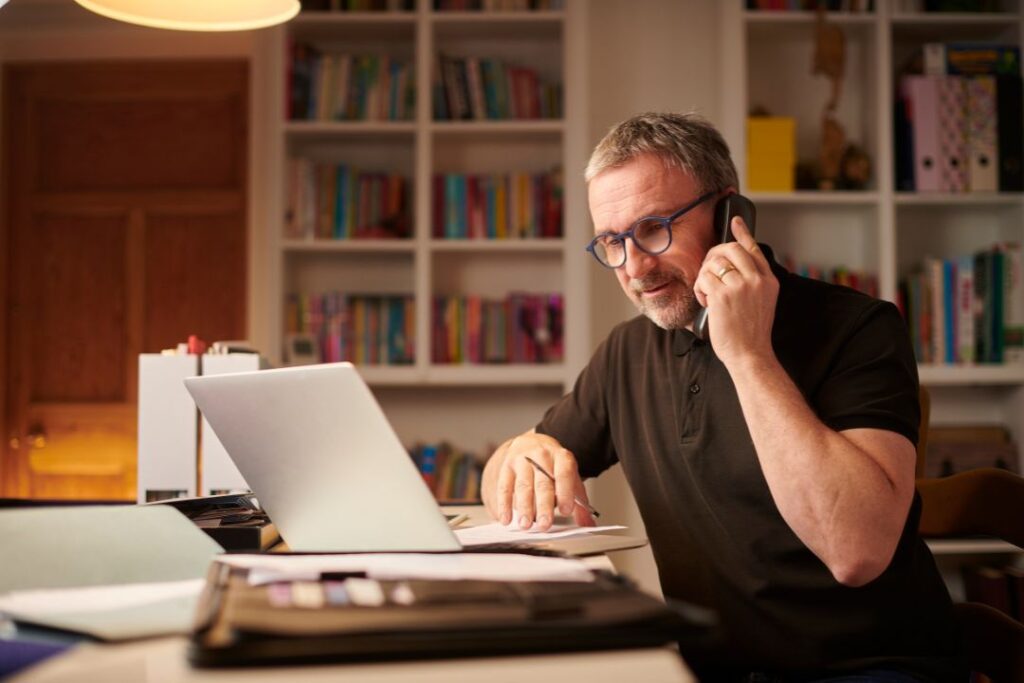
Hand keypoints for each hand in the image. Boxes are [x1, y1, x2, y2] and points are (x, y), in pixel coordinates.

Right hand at [481, 432, 594, 530]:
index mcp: (561, 457)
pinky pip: (505, 486)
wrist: (529, 443)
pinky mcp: (507, 466)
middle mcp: (541, 456)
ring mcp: (522, 460)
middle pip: (543, 482)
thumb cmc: (552, 465)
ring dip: (524, 507)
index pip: (564, 473)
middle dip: (543, 505)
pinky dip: (504, 504)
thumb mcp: (569, 477)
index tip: (567, 510)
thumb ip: (579, 502)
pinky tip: (506, 518)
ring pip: (523, 485)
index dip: (565, 491)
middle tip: (544, 524)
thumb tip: (588, 525)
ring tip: (525, 524)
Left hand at [692, 217, 778, 367]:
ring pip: (713, 263)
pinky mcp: (723, 295)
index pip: (754, 249)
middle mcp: (756, 280)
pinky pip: (703, 279)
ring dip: (704, 278)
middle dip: (712, 257)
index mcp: (768, 281)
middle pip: (730, 249)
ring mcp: (740, 286)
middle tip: (707, 272)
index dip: (743, 233)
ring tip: (708, 295)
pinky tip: (706, 303)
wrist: (750, 354)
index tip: (735, 221)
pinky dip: (699, 290)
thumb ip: (753, 283)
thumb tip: (730, 266)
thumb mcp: (763, 302)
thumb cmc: (751, 333)